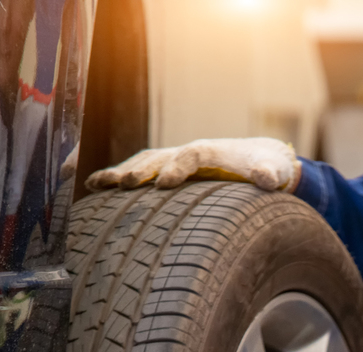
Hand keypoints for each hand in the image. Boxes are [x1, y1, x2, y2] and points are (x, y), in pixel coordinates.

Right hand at [85, 137, 300, 191]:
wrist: (257, 159)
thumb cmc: (266, 166)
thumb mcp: (273, 171)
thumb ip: (269, 174)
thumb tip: (267, 179)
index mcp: (209, 151)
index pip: (190, 156)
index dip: (177, 168)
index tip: (165, 184)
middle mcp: (184, 153)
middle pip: (156, 158)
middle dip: (139, 170)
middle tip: (122, 186)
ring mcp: (170, 162)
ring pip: (139, 164)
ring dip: (117, 173)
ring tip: (95, 185)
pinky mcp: (161, 173)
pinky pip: (133, 173)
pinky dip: (112, 177)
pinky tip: (89, 188)